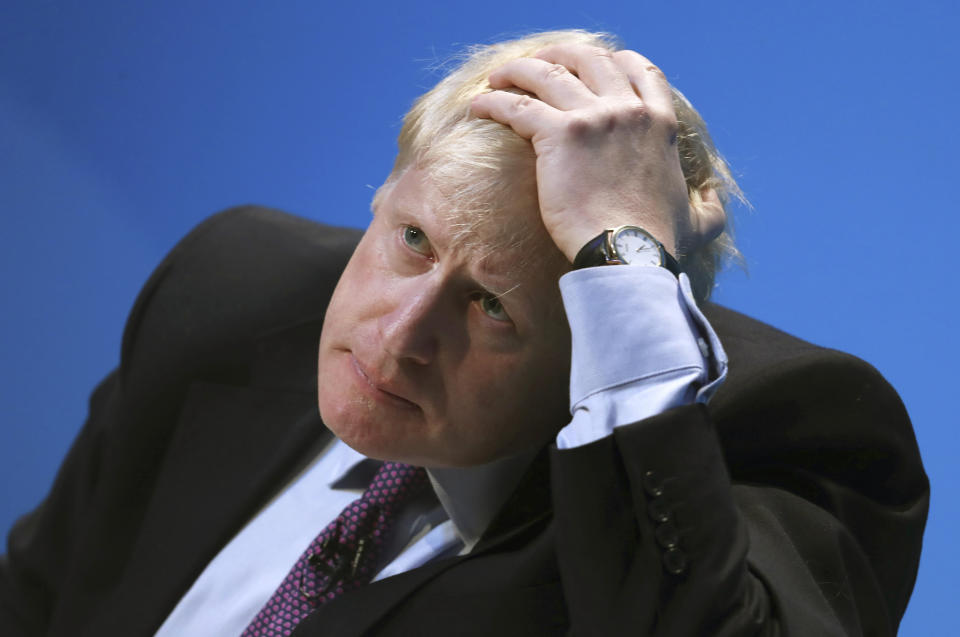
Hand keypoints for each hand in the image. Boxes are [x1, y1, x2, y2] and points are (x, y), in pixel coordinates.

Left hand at [471, 44, 723, 261]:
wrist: (630, 256)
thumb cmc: (661, 245)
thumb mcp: (701, 221)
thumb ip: (710, 204)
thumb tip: (715, 194)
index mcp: (659, 123)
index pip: (638, 69)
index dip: (611, 61)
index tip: (589, 66)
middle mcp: (627, 110)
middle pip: (588, 59)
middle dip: (559, 55)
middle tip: (535, 66)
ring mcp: (593, 118)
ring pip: (547, 73)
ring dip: (518, 70)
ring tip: (497, 79)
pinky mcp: (559, 136)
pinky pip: (517, 105)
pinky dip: (494, 102)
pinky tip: (478, 107)